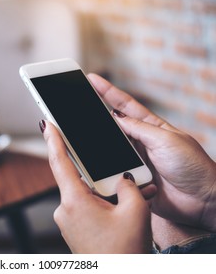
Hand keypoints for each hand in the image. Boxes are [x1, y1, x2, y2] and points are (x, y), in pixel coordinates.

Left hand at [42, 121, 151, 252]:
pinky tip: (121, 210)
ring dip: (105, 194)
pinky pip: (85, 208)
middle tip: (118, 177)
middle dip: (100, 176)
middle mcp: (64, 210)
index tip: (47, 124)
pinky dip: (101, 205)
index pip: (59, 162)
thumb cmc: (123, 251)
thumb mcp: (135, 212)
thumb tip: (123, 179)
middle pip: (79, 179)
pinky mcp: (72, 229)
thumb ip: (128, 186)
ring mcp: (67, 221)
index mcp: (74, 201)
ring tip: (131, 199)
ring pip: (85, 195)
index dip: (53, 140)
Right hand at [88, 73, 215, 231]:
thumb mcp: (167, 140)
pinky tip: (92, 167)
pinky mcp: (131, 179)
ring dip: (96, 147)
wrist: (202, 200)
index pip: (124, 105)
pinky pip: (111, 172)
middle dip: (94, 117)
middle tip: (76, 108)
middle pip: (110, 127)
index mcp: (150, 126)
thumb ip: (140, 129)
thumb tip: (116, 118)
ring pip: (107, 150)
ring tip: (80, 139)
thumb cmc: (192, 166)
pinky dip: (102, 170)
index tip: (91, 79)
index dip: (107, 91)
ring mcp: (134, 160)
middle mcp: (139, 141)